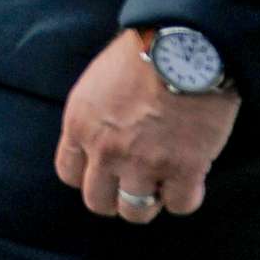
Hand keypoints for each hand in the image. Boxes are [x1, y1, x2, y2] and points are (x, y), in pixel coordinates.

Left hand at [55, 29, 240, 222]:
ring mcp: (143, 164)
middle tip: (135, 184)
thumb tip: (100, 141)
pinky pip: (179, 205)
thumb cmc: (141, 55)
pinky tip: (190, 179)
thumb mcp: (96, 84)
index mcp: (79, 126)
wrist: (183, 48)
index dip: (89, 176)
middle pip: (98, 201)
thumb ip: (94, 118)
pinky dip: (185, 196)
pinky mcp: (184, 169)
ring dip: (149, 201)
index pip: (69, 173)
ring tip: (162, 184)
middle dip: (116, 197)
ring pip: (136, 211)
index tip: (105, 172)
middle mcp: (105, 151)